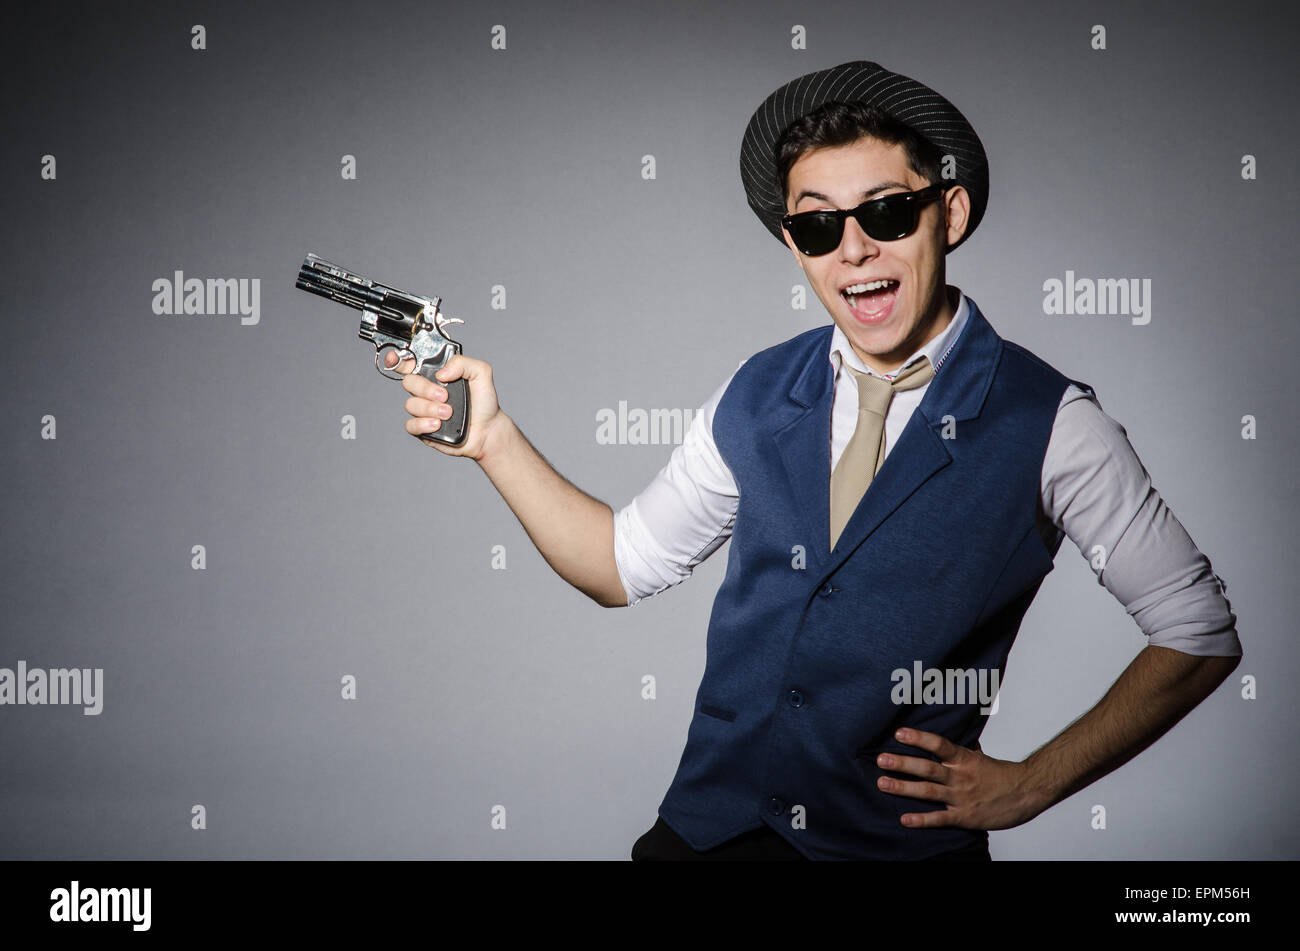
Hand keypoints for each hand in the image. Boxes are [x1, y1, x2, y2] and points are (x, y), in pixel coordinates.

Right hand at [385, 350, 504, 461]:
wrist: (488, 429)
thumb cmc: (483, 402)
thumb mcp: (481, 373)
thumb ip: (462, 363)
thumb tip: (441, 373)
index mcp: (435, 374)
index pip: (409, 363)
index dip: (396, 359)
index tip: (394, 358)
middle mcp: (426, 390)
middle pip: (408, 382)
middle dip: (426, 389)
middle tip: (445, 396)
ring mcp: (423, 410)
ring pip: (411, 405)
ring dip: (430, 408)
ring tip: (449, 413)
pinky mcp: (423, 428)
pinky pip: (411, 425)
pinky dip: (423, 424)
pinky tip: (438, 424)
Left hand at [876, 727, 1047, 830]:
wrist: (1027, 792)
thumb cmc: (1001, 774)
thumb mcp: (979, 756)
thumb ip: (960, 749)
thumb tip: (943, 735)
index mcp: (964, 758)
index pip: (939, 745)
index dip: (919, 738)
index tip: (899, 733)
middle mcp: (960, 776)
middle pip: (928, 768)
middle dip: (902, 764)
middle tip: (881, 760)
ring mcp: (962, 797)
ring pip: (929, 791)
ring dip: (904, 788)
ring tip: (882, 784)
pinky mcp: (965, 817)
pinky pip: (941, 818)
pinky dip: (922, 820)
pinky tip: (905, 819)